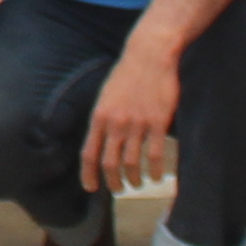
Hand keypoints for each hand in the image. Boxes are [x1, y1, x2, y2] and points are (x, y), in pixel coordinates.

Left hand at [82, 34, 186, 196]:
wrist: (149, 55)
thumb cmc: (127, 74)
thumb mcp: (105, 96)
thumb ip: (103, 119)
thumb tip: (100, 142)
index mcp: (99, 117)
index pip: (89, 154)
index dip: (89, 175)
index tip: (91, 188)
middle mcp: (115, 123)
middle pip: (110, 164)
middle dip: (113, 182)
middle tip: (119, 189)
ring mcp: (137, 124)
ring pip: (132, 163)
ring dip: (134, 179)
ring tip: (137, 183)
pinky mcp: (157, 122)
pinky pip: (155, 154)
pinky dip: (155, 170)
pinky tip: (157, 176)